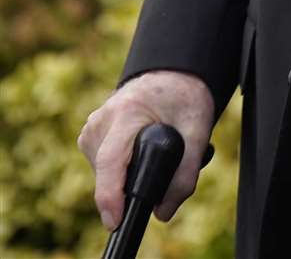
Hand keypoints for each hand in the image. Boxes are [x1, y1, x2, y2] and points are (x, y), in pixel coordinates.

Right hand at [78, 70, 213, 231]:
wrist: (173, 73)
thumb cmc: (185, 96)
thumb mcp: (198, 131)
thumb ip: (185, 175)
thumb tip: (162, 213)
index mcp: (127, 112)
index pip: (111, 161)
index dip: (111, 195)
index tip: (115, 220)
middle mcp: (102, 119)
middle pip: (108, 172)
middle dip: (132, 183)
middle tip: (165, 162)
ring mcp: (92, 127)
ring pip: (104, 172)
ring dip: (126, 174)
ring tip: (154, 149)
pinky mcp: (90, 134)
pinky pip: (102, 165)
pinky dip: (120, 167)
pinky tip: (138, 150)